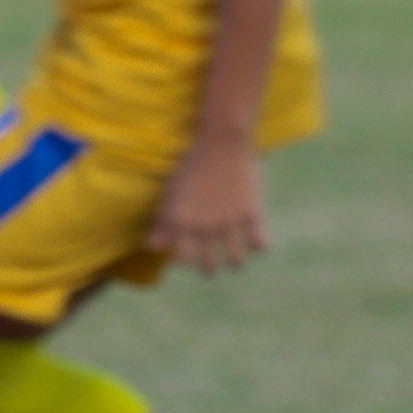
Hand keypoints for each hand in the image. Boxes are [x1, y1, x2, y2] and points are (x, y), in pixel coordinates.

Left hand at [157, 141, 268, 274]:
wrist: (222, 145)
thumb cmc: (192, 167)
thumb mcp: (171, 194)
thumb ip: (164, 223)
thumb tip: (153, 248)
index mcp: (182, 222)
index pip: (183, 260)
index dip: (186, 259)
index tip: (189, 254)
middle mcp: (205, 227)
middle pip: (209, 267)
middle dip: (209, 267)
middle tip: (212, 261)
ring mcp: (230, 223)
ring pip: (236, 262)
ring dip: (234, 260)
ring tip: (234, 254)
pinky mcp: (253, 215)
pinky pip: (260, 245)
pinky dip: (258, 245)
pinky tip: (253, 237)